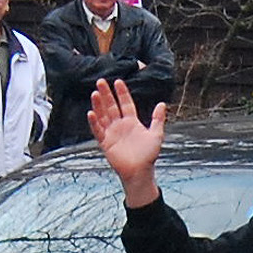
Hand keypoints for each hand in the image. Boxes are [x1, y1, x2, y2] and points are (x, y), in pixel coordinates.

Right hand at [92, 78, 165, 203]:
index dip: (122, 93)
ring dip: (98, 105)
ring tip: (95, 93)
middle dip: (106, 94)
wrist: (140, 171)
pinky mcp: (105, 143)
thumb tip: (162, 104)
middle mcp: (120, 125)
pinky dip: (94, 122)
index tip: (118, 81)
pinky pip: (98, 130)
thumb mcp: (156, 134)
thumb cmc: (149, 155)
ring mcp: (112, 133)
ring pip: (103, 116)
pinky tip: (91, 112)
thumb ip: (158, 119)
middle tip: (101, 81)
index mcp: (132, 122)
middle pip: (111, 106)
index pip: (125, 103)